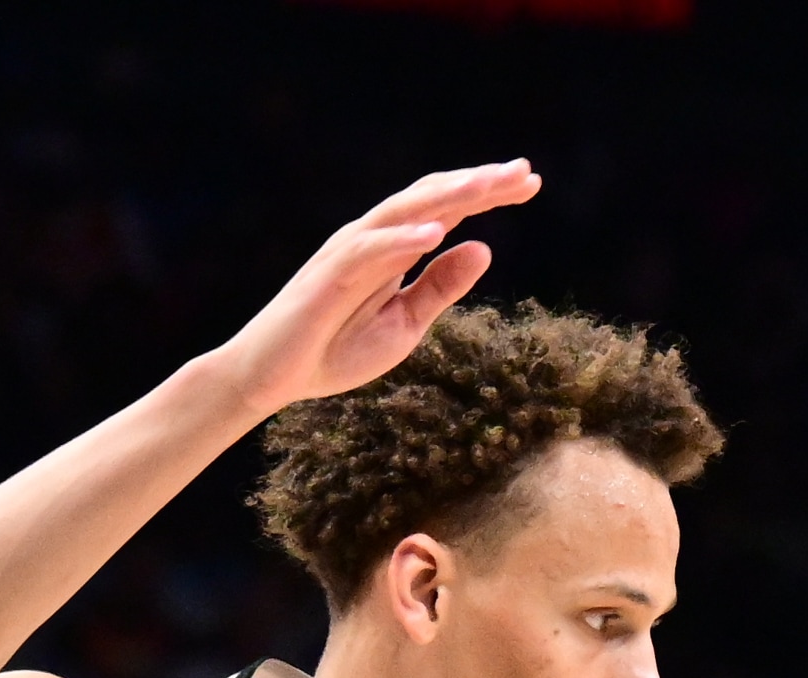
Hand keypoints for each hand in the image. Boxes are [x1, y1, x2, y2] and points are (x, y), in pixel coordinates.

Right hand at [211, 165, 536, 417]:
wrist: (276, 377)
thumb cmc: (335, 348)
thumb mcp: (407, 323)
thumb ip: (440, 286)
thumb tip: (484, 249)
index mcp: (394, 248)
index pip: (448, 209)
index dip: (488, 194)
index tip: (532, 182)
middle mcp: (373, 239)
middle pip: (432, 199)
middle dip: (478, 184)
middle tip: (525, 170)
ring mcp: (348, 253)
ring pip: (403, 213)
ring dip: (447, 198)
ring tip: (489, 186)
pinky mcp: (327, 277)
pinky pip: (368, 252)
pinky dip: (401, 240)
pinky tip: (436, 232)